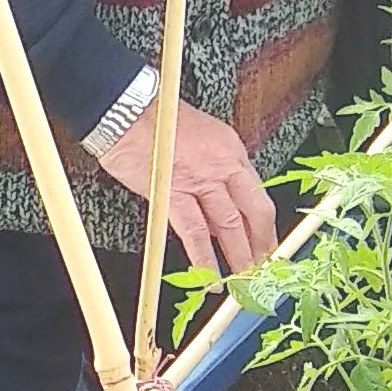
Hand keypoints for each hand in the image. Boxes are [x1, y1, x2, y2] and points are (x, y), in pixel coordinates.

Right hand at [94, 98, 276, 277]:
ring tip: (242, 280)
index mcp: (231, 150)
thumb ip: (214, 177)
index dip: (265, 226)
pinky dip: (204, 259)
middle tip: (262, 270)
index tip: (266, 245)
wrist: (125, 110)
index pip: (257, 195)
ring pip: (229, 226)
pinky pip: (194, 233)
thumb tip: (218, 216)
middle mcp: (222, 165)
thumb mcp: (200, 141)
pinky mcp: (173, 194)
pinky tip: (210, 277)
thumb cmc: (155, 121)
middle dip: (260, 246)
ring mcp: (200, 180)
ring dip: (238, 257)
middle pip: (253, 213)